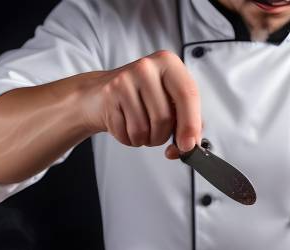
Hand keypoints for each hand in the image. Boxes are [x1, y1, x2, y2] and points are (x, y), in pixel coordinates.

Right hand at [82, 50, 201, 154]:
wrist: (98, 94)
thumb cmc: (140, 99)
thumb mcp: (168, 100)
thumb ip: (186, 120)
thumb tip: (191, 144)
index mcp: (168, 63)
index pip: (188, 94)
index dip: (191, 124)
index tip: (189, 145)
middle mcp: (147, 67)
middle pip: (165, 116)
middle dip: (163, 136)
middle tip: (158, 135)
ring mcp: (125, 79)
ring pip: (145, 128)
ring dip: (146, 139)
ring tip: (140, 127)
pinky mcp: (109, 95)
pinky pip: (127, 132)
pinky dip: (130, 139)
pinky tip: (125, 125)